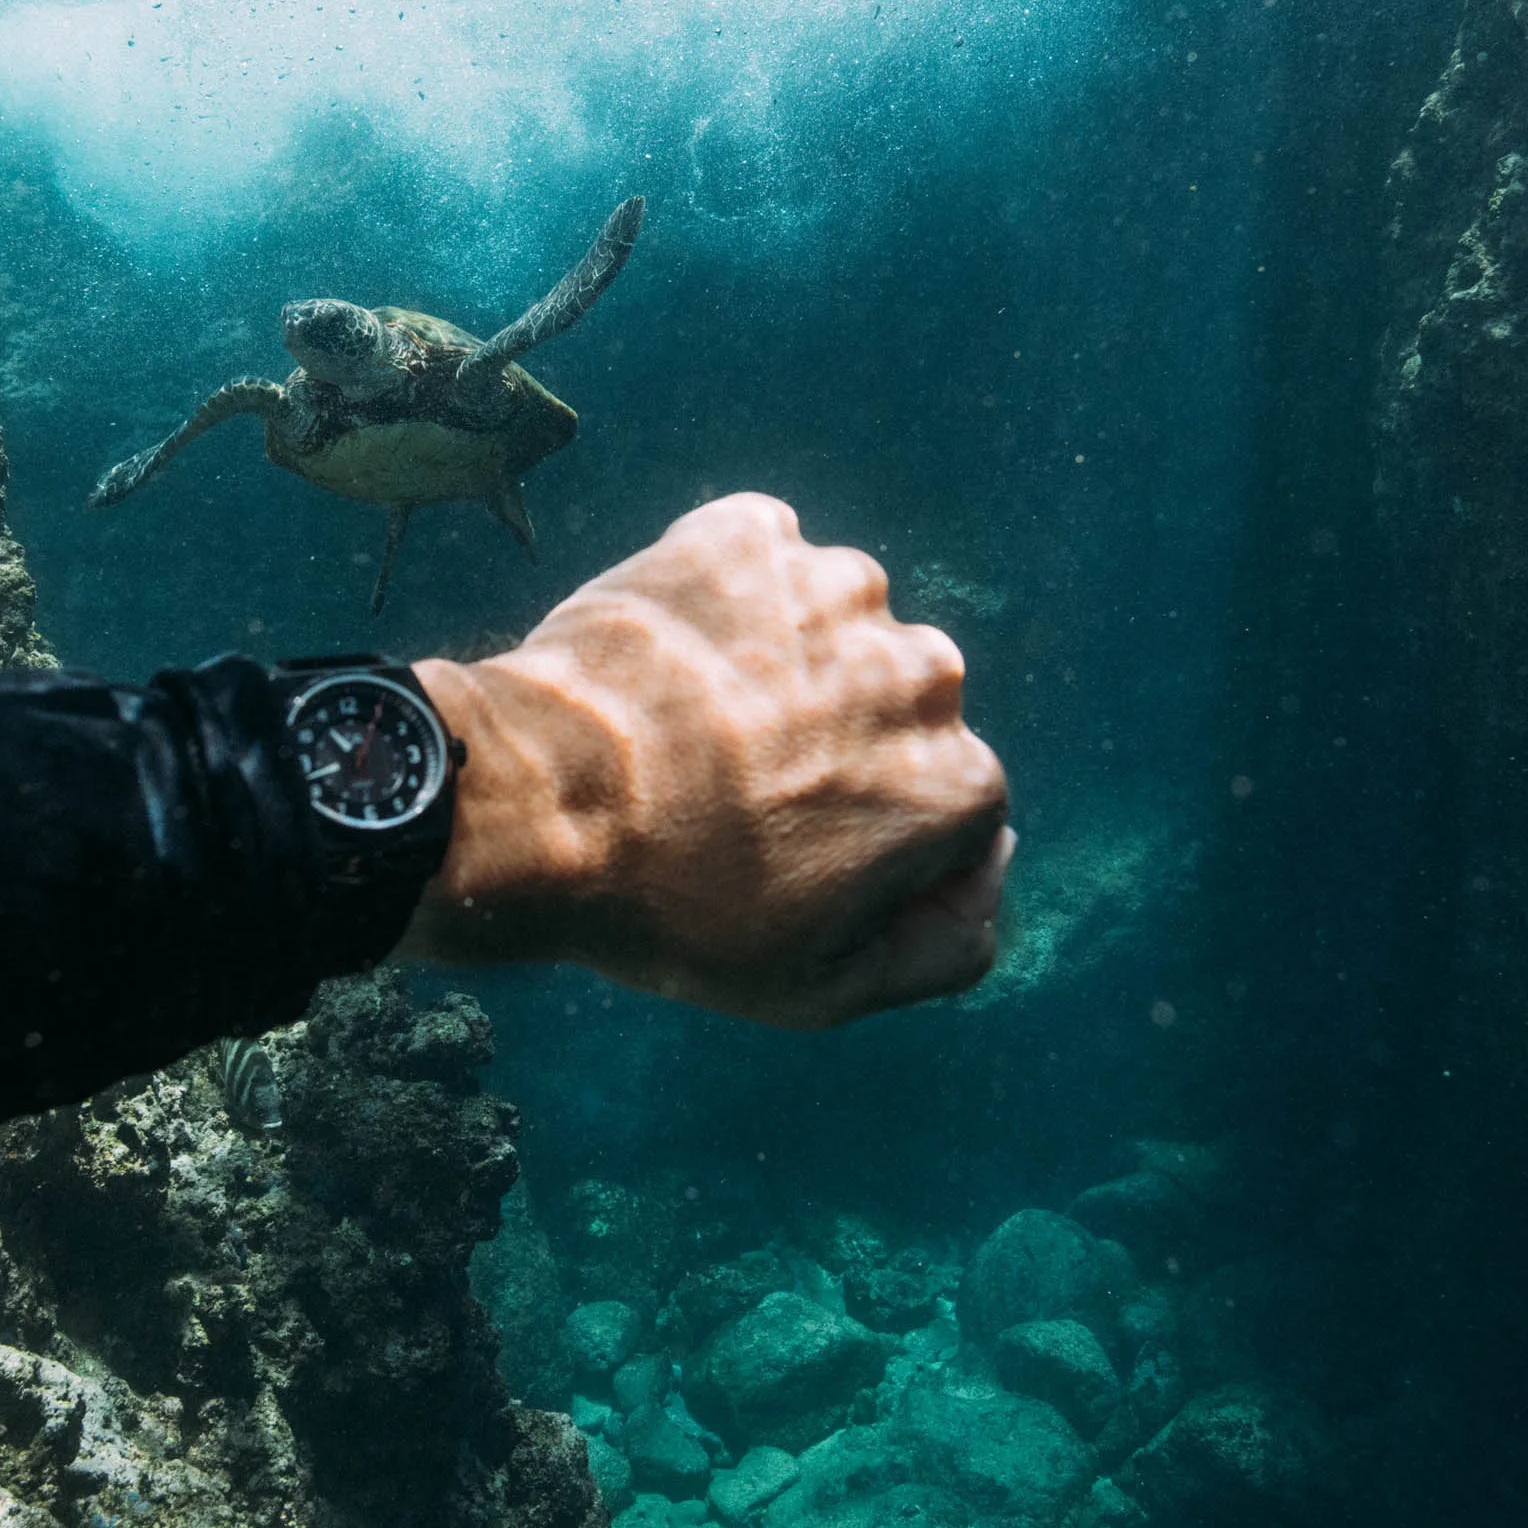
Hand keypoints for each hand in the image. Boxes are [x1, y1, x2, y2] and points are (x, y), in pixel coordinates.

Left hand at [398, 493, 1010, 1025]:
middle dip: (839, 742)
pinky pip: (761, 564)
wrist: (538, 803)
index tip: (790, 854)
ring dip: (786, 665)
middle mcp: (922, 671)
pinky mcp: (748, 536)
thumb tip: (989, 869)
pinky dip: (727, 600)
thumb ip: (947, 944)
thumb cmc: (674, 910)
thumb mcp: (822, 990)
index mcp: (957, 783)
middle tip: (737, 789)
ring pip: (833, 631)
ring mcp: (834, 590)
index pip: (948, 808)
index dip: (869, 840)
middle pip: (897, 710)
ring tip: (696, 722)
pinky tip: (674, 658)